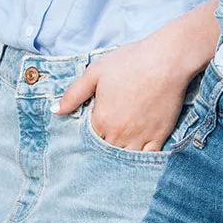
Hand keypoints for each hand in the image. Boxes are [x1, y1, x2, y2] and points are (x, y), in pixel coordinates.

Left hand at [56, 35, 193, 151]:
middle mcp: (118, 134)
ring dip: (120, 158)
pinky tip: (136, 159)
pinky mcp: (157, 138)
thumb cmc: (130, 62)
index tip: (95, 131)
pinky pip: (147, 159)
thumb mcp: (95, 72)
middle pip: (105, 153)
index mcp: (101, 121)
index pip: (90, 140)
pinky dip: (140, 161)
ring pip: (124, 160)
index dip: (91, 136)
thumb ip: (74, 94)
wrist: (166, 61)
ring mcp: (138, 139)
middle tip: (107, 142)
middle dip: (104, 149)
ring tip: (119, 151)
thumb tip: (56, 111)